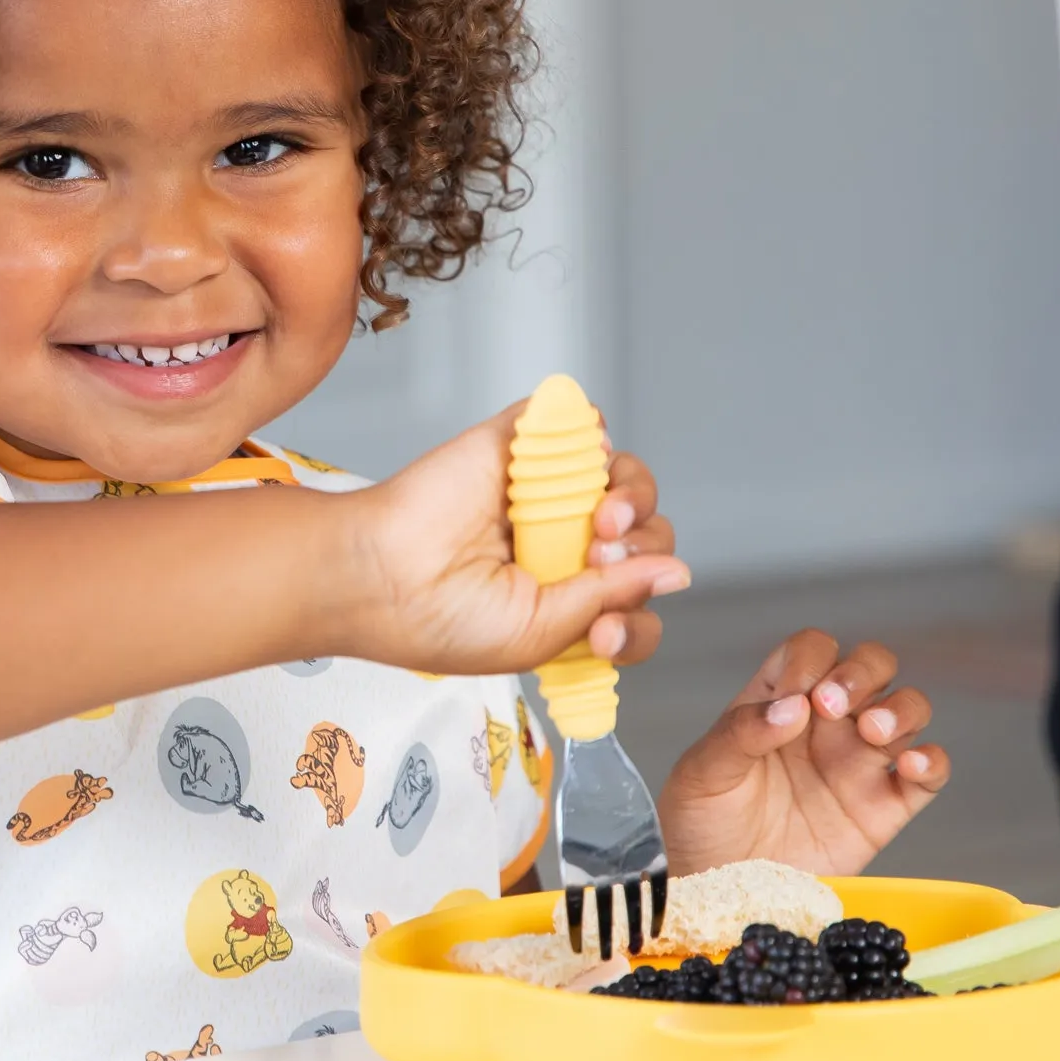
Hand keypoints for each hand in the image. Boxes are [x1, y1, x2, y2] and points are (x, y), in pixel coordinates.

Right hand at [341, 402, 686, 675]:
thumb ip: (612, 596)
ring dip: (631, 498)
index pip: (635, 598)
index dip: (637, 614)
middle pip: (643, 533)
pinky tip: (586, 470)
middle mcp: (562, 542)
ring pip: (623, 477)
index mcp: (567, 596)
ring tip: (601, 520)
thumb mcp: (542, 633)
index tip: (602, 636)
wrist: (381, 579)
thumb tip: (678, 572)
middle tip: (600, 559)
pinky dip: (592, 435)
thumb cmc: (443, 622)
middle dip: (640, 550)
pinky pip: (577, 424)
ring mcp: (543, 491)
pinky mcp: (518, 446)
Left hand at [657, 631, 947, 876]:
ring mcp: (858, 763)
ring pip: (907, 709)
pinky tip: (912, 766)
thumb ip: (741, 732)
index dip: (810, 661)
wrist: (720, 892)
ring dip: (901, 708)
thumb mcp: (702, 772)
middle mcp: (825, 724)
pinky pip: (929, 774)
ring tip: (872, 731)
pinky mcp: (884, 808)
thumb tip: (792, 706)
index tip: (793, 695)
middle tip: (833, 705)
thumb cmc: (702, 824)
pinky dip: (934, 762)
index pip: (811, 651)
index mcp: (778, 700)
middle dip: (862, 672)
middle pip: (870, 666)